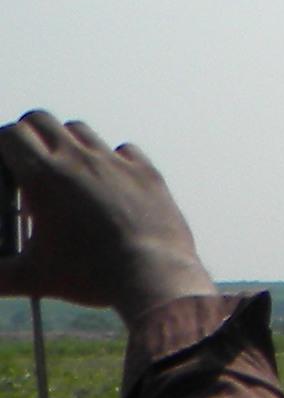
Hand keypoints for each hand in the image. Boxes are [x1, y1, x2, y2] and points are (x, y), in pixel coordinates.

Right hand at [0, 113, 215, 324]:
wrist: (154, 277)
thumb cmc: (90, 276)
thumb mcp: (31, 277)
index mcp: (43, 177)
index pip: (10, 134)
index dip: (1, 144)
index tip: (2, 162)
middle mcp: (78, 159)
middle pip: (40, 120)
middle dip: (27, 134)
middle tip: (25, 159)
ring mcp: (115, 162)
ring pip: (79, 129)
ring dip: (65, 141)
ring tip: (64, 169)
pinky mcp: (146, 172)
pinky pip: (123, 148)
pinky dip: (110, 157)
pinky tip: (109, 180)